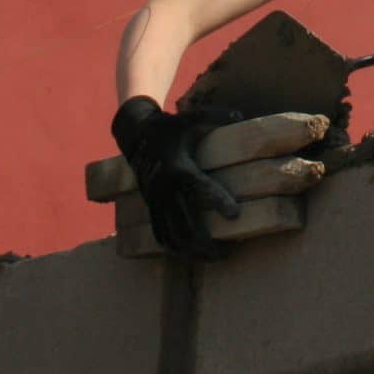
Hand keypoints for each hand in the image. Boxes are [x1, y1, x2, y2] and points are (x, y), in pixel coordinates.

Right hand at [109, 96, 244, 258]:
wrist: (134, 134)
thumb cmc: (168, 127)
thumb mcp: (190, 118)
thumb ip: (215, 116)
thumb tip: (240, 115)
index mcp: (179, 168)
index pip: (201, 189)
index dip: (219, 202)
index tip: (236, 214)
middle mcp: (166, 189)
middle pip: (186, 226)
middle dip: (207, 244)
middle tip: (228, 252)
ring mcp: (156, 201)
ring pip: (172, 237)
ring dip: (192, 253)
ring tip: (214, 257)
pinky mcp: (150, 206)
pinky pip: (160, 234)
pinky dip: (175, 248)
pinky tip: (191, 255)